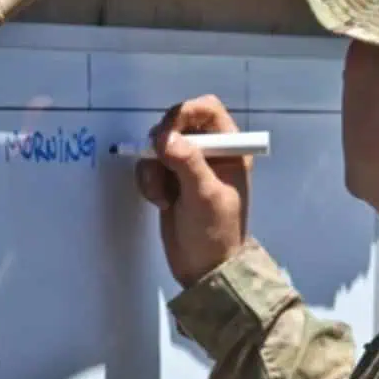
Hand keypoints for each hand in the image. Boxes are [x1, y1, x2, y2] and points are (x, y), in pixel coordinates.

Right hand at [135, 95, 250, 287]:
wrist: (205, 269)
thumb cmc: (216, 232)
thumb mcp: (205, 195)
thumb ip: (187, 162)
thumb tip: (165, 137)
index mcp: (230, 149)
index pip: (207, 110)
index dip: (185, 112)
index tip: (167, 130)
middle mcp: (210, 152)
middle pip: (178, 123)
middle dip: (163, 142)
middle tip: (158, 159)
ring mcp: (188, 166)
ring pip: (159, 146)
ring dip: (153, 167)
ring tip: (163, 194)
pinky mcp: (169, 181)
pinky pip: (150, 166)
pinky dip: (149, 181)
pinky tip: (161, 203)